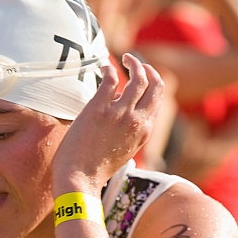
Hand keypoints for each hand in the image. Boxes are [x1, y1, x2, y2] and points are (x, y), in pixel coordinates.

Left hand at [52, 52, 163, 195]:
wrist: (80, 179)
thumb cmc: (96, 170)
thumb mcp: (122, 152)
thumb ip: (128, 134)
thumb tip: (123, 116)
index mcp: (144, 132)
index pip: (158, 99)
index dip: (153, 83)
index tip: (143, 75)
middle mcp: (137, 121)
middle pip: (155, 85)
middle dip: (147, 68)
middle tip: (134, 62)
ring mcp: (119, 114)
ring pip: (138, 78)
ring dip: (133, 62)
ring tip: (124, 57)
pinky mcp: (99, 109)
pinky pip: (111, 79)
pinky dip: (110, 67)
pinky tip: (104, 66)